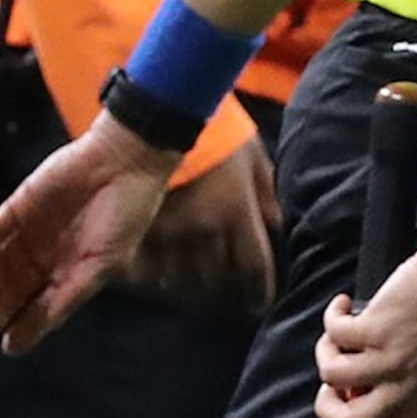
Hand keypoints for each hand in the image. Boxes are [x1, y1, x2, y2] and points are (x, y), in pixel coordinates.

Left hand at [0, 115, 178, 353]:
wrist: (124, 164)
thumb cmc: (124, 217)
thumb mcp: (102, 264)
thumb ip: (69, 294)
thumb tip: (40, 326)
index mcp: (70, 272)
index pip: (40, 305)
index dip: (25, 326)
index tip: (10, 346)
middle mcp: (46, 255)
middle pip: (14, 288)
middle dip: (1, 307)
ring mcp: (30, 231)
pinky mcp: (18, 206)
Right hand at [124, 133, 279, 311]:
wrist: (160, 114)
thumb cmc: (217, 134)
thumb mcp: (254, 160)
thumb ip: (267, 198)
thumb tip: (279, 228)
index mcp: (236, 213)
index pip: (254, 270)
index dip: (259, 292)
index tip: (258, 303)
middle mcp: (203, 230)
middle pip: (217, 280)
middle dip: (223, 286)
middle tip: (223, 285)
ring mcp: (168, 232)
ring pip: (182, 279)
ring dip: (189, 282)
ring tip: (191, 276)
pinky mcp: (137, 229)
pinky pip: (148, 269)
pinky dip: (155, 274)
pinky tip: (160, 269)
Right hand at [314, 231, 416, 417]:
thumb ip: (411, 384)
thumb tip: (366, 393)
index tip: (355, 413)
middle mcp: (407, 386)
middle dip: (329, 409)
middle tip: (330, 387)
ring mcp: (389, 360)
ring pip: (332, 377)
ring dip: (326, 353)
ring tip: (337, 335)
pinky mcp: (373, 330)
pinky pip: (333, 334)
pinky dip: (331, 317)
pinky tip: (342, 305)